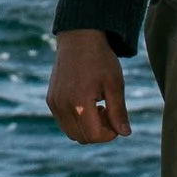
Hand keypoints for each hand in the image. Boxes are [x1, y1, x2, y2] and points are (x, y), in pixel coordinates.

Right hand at [47, 29, 130, 143]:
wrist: (79, 37)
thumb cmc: (100, 59)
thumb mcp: (115, 85)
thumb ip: (119, 112)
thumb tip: (125, 134)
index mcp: (79, 103)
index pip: (94, 136)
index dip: (109, 134)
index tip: (117, 120)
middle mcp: (62, 106)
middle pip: (82, 138)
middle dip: (99, 132)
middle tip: (108, 112)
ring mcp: (54, 103)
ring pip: (71, 133)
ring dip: (87, 128)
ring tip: (98, 108)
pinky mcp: (51, 99)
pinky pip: (64, 122)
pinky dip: (77, 121)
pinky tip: (87, 103)